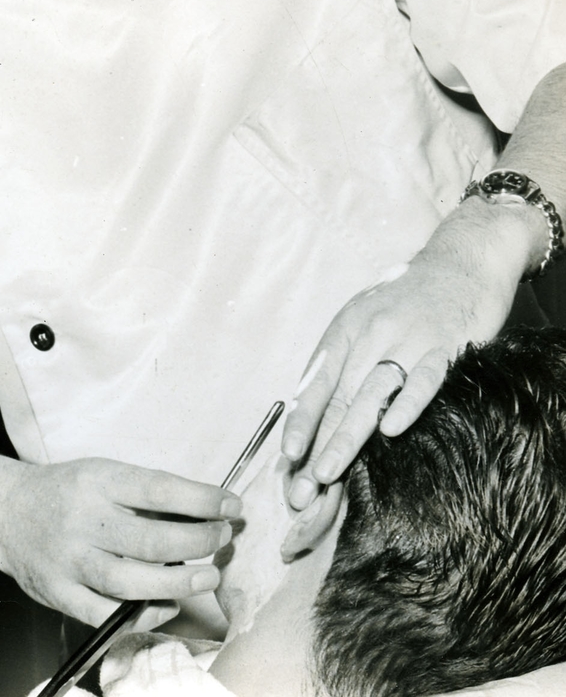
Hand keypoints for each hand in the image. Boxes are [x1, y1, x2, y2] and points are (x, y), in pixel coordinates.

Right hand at [0, 455, 241, 625]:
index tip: (232, 506)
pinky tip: (165, 607)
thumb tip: (205, 511)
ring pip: (130, 580)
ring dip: (177, 582)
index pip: (159, 489)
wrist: (4, 511)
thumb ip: (144, 495)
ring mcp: (69, 560)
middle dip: (198, 541)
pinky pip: (105, 614)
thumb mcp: (102, 474)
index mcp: (98, 480)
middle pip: (150, 539)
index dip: (202, 499)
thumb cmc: (66, 491)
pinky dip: (141, 616)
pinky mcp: (58, 593)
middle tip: (224, 540)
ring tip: (207, 576)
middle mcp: (83, 519)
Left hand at [281, 200, 526, 509]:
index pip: (317, 381)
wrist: (461, 261)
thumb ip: (343, 360)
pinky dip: (407, 404)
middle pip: (339, 395)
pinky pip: (424, 378)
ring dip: (347, 435)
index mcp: (347, 329)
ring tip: (328, 472)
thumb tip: (313, 409)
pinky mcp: (446, 345)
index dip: (300, 420)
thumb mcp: (364, 318)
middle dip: (316, 444)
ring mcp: (409, 338)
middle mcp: (372, 333)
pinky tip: (391, 430)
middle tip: (300, 487)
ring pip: (371, 393)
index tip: (286, 456)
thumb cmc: (407, 299)